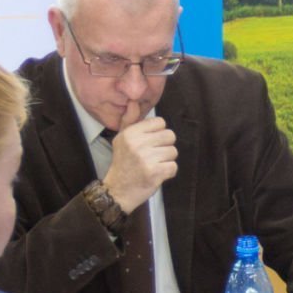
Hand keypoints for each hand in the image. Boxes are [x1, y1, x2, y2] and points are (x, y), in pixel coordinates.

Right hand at [102, 99, 176, 213]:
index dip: (158, 133)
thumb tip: (134, 102)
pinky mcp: (155, 173)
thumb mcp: (121, 139)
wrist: (118, 190)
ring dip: (167, 160)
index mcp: (131, 133)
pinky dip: (168, 172)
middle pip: (170, 136)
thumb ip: (130, 120)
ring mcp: (146, 159)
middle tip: (154, 155)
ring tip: (154, 165)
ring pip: (173, 152)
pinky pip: (174, 167)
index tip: (150, 142)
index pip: (160, 122)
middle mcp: (137, 144)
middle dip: (165, 146)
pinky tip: (157, 174)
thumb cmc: (122, 163)